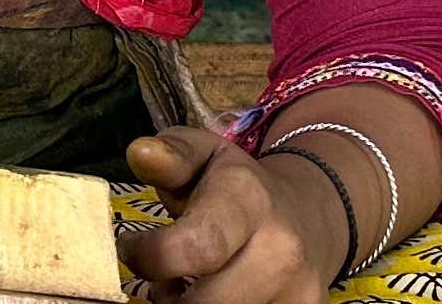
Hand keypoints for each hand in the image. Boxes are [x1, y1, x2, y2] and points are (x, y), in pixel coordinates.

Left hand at [121, 127, 355, 303]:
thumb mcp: (204, 155)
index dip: (150, 258)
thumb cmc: (238, 188)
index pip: (196, 247)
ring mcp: (300, 292)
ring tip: (189, 290)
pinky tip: (218, 298)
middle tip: (161, 280)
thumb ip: (172, 154)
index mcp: (251, 202)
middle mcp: (282, 250)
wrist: (311, 214)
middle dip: (168, 299)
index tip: (130, 249)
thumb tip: (140, 153)